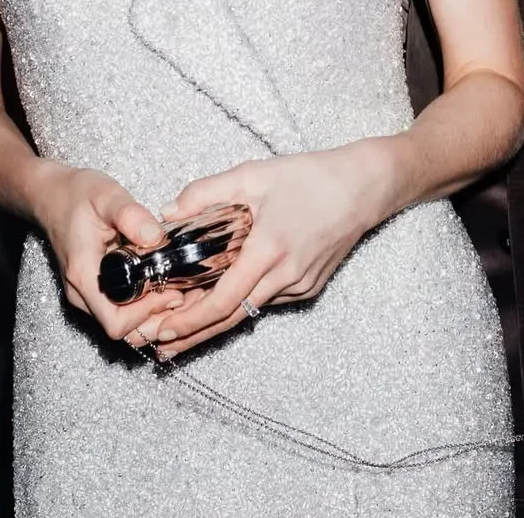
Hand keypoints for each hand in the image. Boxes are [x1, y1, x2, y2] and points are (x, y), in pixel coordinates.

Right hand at [30, 163, 183, 342]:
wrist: (52, 196)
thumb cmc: (77, 194)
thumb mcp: (107, 196)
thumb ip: (131, 215)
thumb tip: (155, 238)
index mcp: (84, 276)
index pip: (116, 322)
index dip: (147, 314)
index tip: (172, 291)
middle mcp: (82, 294)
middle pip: (122, 328)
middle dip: (156, 316)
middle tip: (184, 293)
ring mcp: (86, 294)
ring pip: (122, 322)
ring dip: (151, 313)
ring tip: (178, 289)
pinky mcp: (93, 289)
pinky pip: (119, 310)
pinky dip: (142, 305)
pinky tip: (162, 284)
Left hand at [142, 141, 395, 358]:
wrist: (363, 186)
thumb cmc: (310, 176)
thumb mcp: (253, 175)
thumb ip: (207, 192)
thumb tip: (168, 212)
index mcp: (268, 250)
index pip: (223, 300)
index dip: (189, 320)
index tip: (162, 331)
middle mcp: (285, 276)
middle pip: (232, 317)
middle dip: (193, 334)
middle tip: (160, 348)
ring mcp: (301, 285)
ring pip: (250, 309)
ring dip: (216, 319)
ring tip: (181, 328)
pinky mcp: (310, 285)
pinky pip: (269, 298)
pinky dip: (244, 302)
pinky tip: (224, 300)